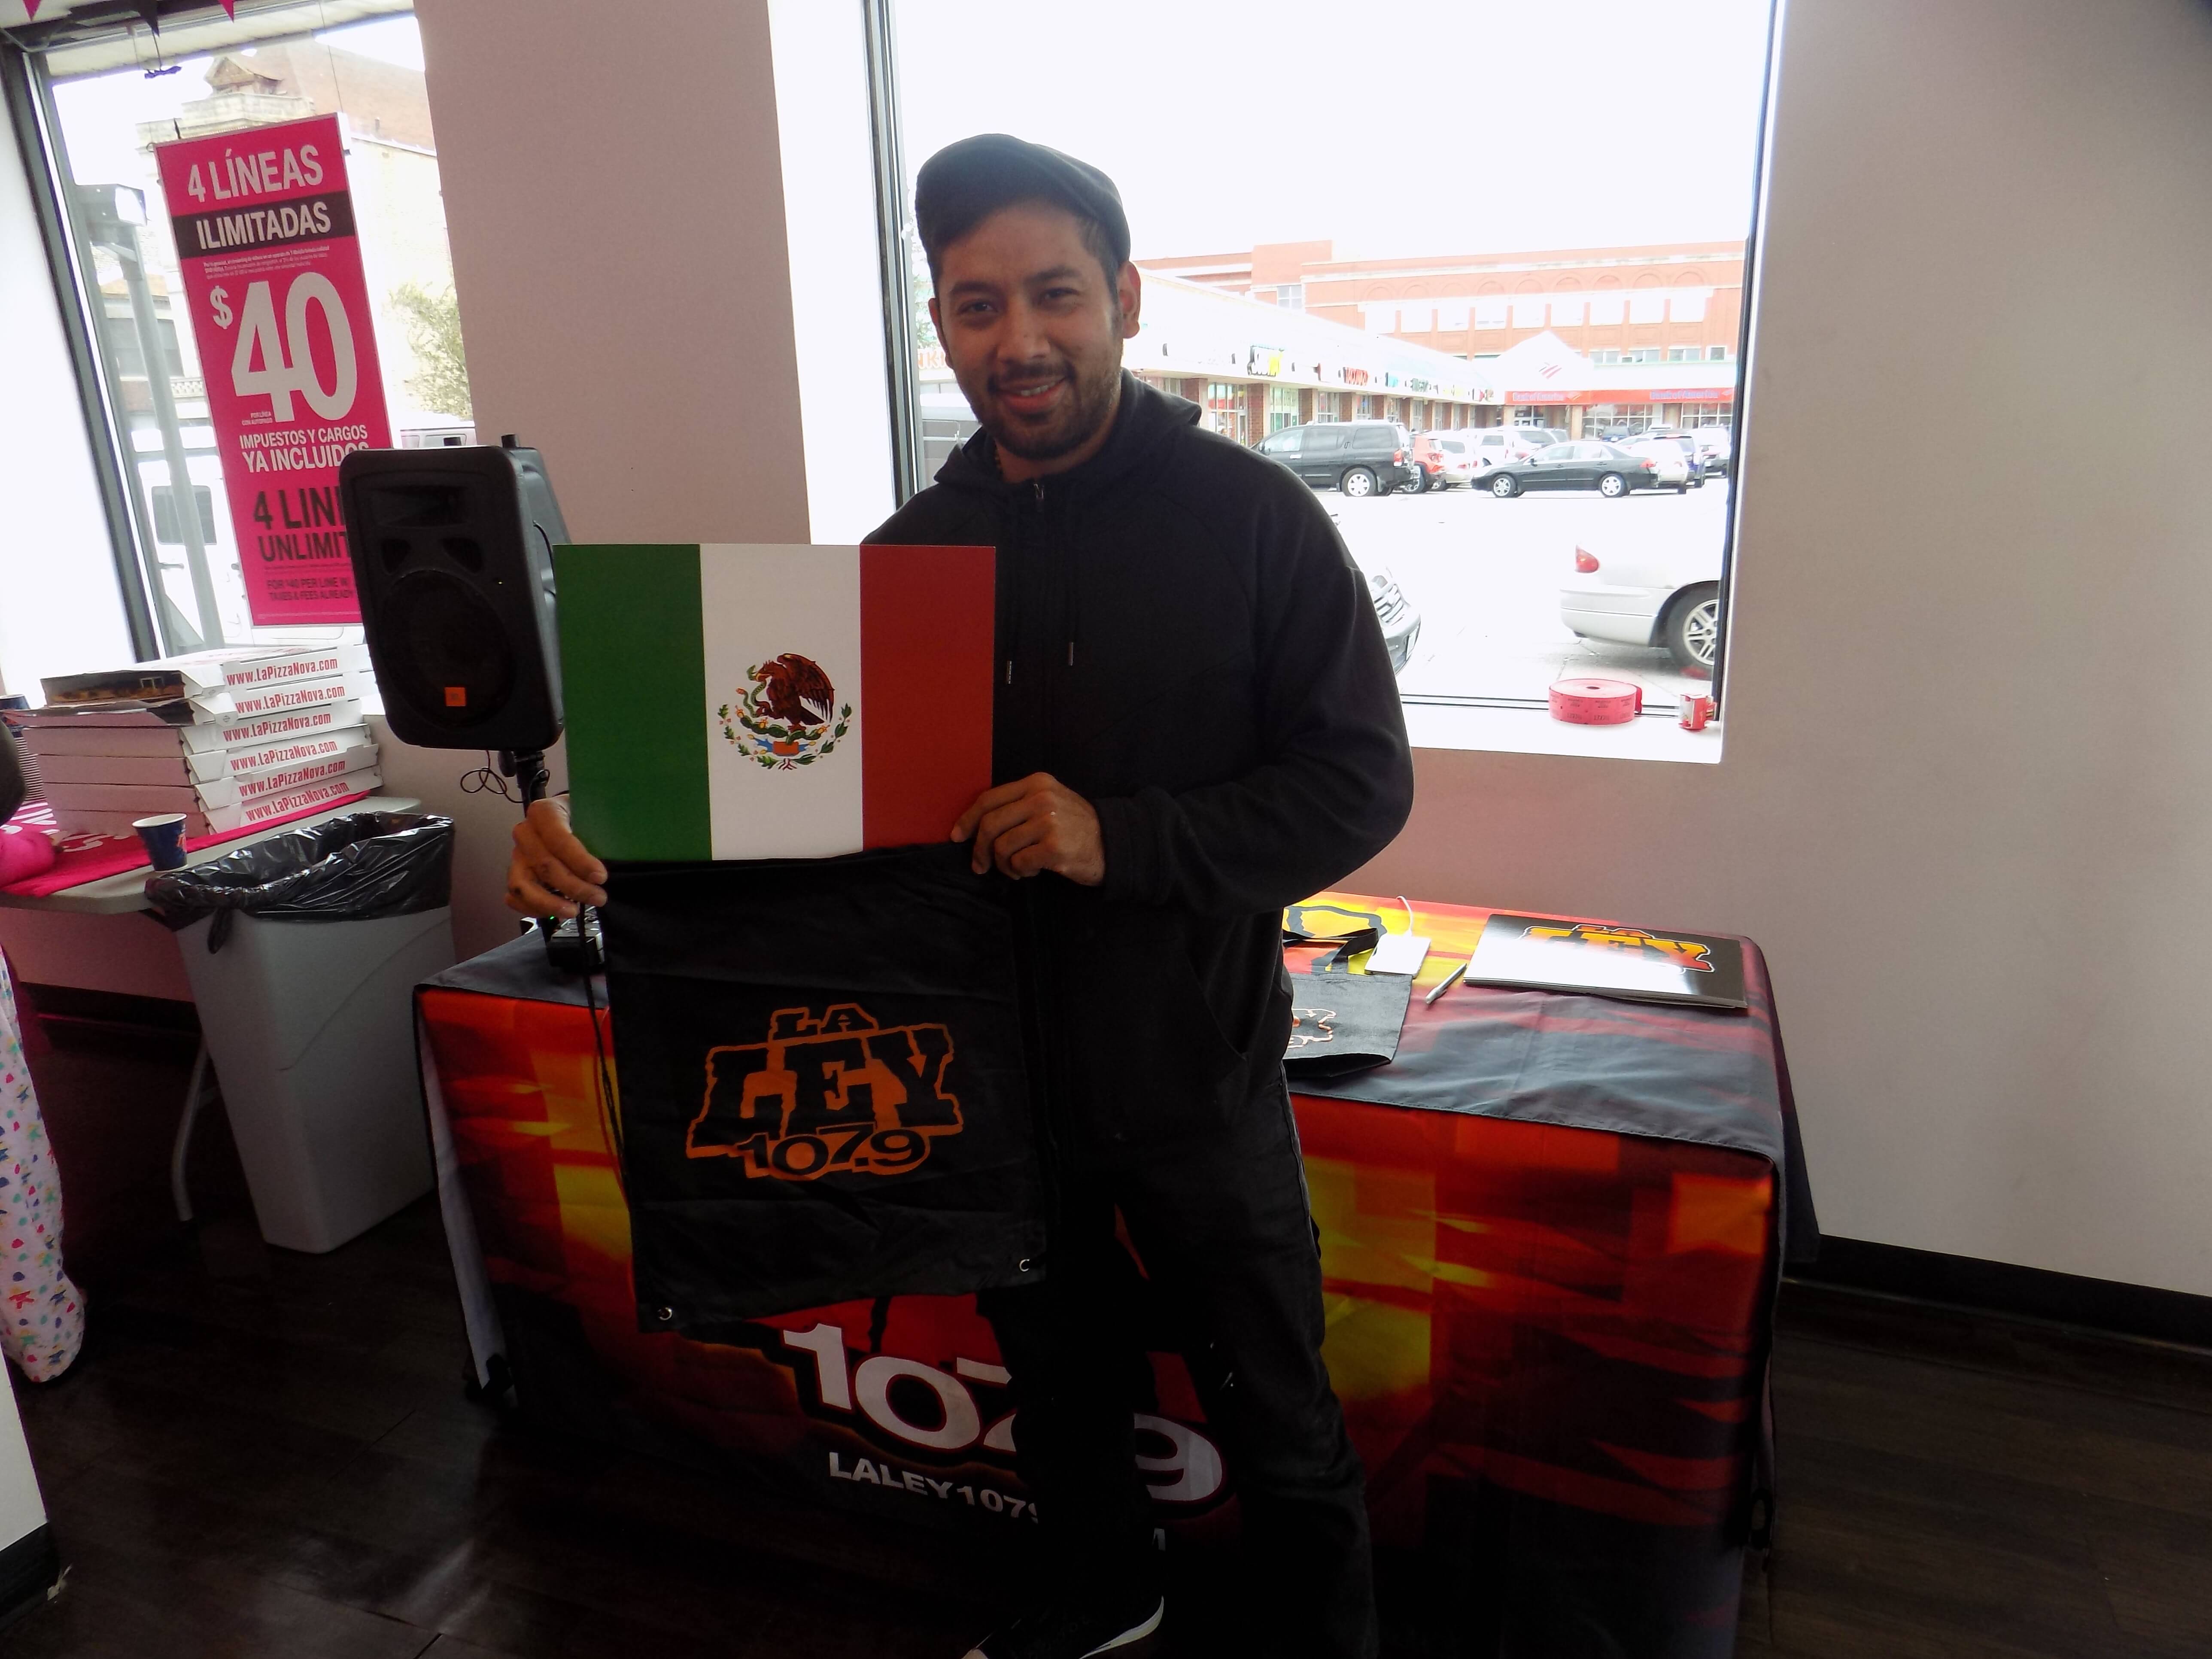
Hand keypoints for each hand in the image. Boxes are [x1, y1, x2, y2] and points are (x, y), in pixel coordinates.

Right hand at [507, 798, 607, 919]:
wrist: (569, 817)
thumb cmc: (584, 816)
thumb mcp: (594, 814)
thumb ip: (599, 832)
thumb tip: (605, 866)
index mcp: (543, 812)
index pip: (558, 839)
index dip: (579, 861)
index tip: (601, 877)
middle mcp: (525, 833)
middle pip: (544, 865)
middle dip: (573, 886)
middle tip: (599, 897)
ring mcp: (517, 856)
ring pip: (523, 884)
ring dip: (549, 902)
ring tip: (573, 911)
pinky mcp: (515, 874)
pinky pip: (516, 897)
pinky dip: (533, 909)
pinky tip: (557, 913)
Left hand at [951, 773, 1104, 884]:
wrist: (1113, 843)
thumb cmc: (1075, 826)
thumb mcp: (1050, 801)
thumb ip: (1018, 805)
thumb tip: (976, 825)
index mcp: (1036, 783)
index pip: (988, 799)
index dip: (967, 820)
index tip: (957, 836)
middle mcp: (1041, 798)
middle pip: (990, 824)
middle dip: (979, 849)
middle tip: (980, 865)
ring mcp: (1048, 822)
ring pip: (1001, 847)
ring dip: (1004, 865)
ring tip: (1018, 868)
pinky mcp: (1054, 847)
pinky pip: (1018, 863)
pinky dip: (1020, 871)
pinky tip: (1032, 870)